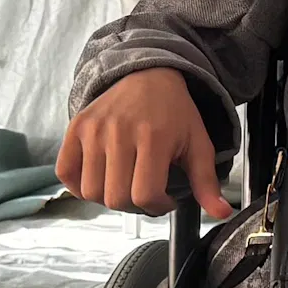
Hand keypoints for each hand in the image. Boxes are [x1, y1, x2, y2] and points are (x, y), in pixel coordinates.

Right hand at [59, 69, 231, 218]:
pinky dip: (78, 185)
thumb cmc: (175, 113)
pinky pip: (66, 172)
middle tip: (144, 190)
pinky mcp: (77, 127)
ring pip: (91, 191)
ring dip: (108, 197)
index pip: (145, 196)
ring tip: (124, 183)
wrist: (148, 75)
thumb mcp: (198, 145)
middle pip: (116, 199)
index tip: (166, 198)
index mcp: (153, 138)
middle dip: (134, 205)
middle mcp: (119, 132)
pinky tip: (99, 178)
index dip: (158, 206)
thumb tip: (222, 213)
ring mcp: (94, 130)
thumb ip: (207, 182)